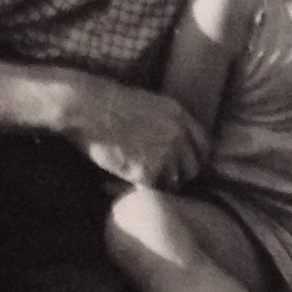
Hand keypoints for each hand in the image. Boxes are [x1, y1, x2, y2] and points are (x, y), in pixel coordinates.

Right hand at [61, 76, 208, 187]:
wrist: (87, 108)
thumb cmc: (108, 103)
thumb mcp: (149, 104)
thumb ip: (167, 122)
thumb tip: (174, 141)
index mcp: (180, 116)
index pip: (203, 146)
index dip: (194, 159)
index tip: (184, 166)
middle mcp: (179, 135)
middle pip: (192, 168)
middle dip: (179, 175)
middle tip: (160, 178)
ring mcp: (166, 153)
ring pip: (173, 181)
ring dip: (159, 183)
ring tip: (139, 178)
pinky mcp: (148, 170)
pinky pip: (152, 188)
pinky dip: (139, 187)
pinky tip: (125, 180)